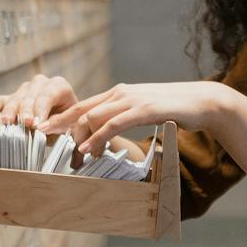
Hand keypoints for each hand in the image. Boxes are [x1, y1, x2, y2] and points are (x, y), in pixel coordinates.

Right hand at [0, 73, 76, 127]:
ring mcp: (24, 90)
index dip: (41, 109)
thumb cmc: (67, 122)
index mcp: (58, 86)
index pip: (47, 95)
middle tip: (25, 123)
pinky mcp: (10, 98)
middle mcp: (40, 83)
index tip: (37, 125)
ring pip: (15, 97)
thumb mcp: (69, 124)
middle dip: (26, 110)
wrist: (61, 124)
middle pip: (30, 95)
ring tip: (7, 122)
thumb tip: (40, 127)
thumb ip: (57, 124)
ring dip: (10, 111)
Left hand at [41, 81, 228, 157]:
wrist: (203, 102)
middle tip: (43, 141)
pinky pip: (113, 124)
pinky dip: (97, 137)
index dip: (61, 117)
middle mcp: (121, 93)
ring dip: (77, 136)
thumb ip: (125, 117)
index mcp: (119, 94)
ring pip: (93, 116)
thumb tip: (108, 133)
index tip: (43, 128)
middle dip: (60, 125)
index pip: (83, 105)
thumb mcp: (144, 112)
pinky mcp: (144, 109)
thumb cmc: (174, 110)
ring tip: (65, 152)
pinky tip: (87, 149)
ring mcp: (132, 100)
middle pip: (81, 109)